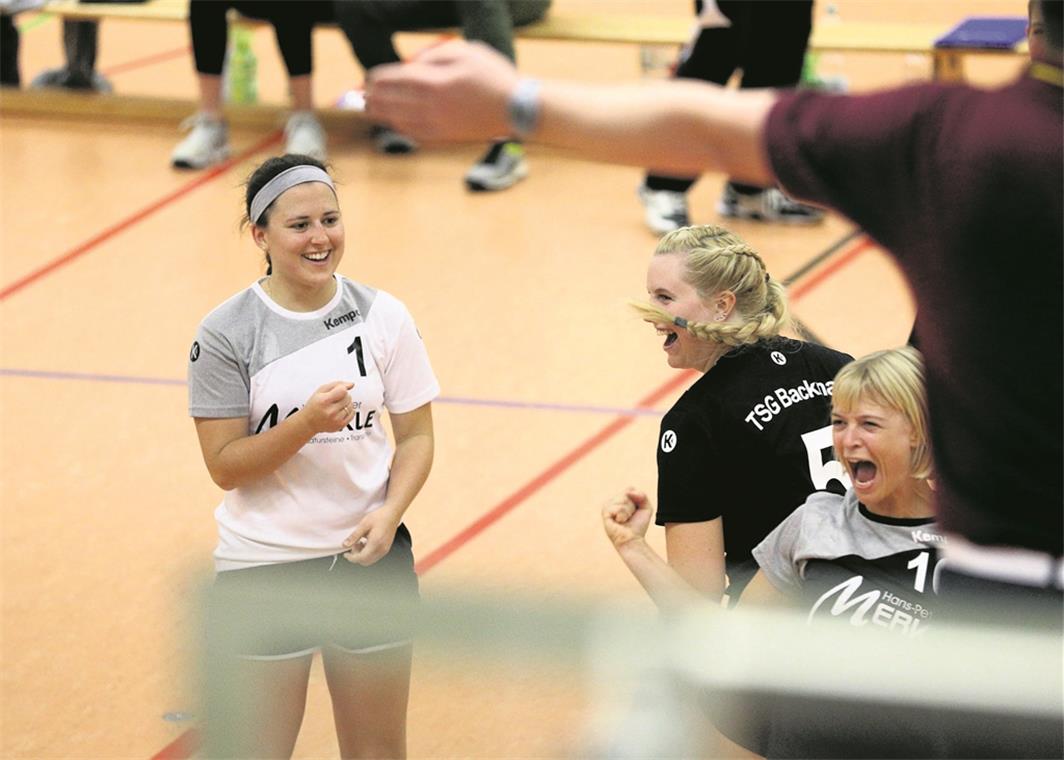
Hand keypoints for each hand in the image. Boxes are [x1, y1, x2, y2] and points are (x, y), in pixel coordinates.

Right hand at [300, 381, 355, 433]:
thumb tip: (351, 384)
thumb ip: (337, 384)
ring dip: (346, 403)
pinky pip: (352, 414)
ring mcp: (336, 419)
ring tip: (336, 405)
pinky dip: (348, 411)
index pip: (343, 390)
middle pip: (348, 397)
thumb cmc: (314, 405)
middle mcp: (330, 411)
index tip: (337, 390)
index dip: (341, 388)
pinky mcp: (340, 425)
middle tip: (334, 399)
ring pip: (351, 405)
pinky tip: (339, 411)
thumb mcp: (321, 391)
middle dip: (343, 395)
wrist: (309, 422)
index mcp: (324, 401)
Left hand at [343, 509, 399, 566]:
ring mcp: (385, 550)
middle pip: (365, 562)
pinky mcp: (386, 548)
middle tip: (353, 546)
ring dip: (362, 555)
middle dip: (356, 556)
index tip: (346, 554)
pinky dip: (368, 553)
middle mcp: (381, 549)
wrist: (392, 513)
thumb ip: (354, 536)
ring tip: (360, 543)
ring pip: (370, 560)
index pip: (361, 558)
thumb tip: (345, 545)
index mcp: (375, 544)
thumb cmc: (380, 517)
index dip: (351, 558)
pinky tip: (366, 543)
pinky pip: (375, 556)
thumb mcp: (363, 525)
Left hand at [365, 40, 518, 141]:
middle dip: (372, 97)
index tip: (368, 78)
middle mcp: (429, 105)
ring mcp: (435, 124)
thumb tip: (411, 64)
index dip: (376, 78)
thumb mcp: (464, 51)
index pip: (392, 79)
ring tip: (369, 109)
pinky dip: (398, 127)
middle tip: (361, 95)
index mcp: (432, 81)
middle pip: (389, 101)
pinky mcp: (443, 137)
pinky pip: (412, 133)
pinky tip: (393, 123)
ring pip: (397, 120)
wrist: (515, 109)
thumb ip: (433, 55)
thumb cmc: (493, 76)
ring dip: (380, 114)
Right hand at [602, 488, 652, 549]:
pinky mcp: (605, 513)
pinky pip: (618, 507)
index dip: (637, 499)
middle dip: (633, 506)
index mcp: (619, 499)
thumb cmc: (638, 526)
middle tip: (629, 517)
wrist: (632, 541)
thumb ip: (642, 495)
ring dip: (628, 511)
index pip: (630, 489)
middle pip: (627, 493)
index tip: (635, 511)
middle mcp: (611, 501)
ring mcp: (607, 506)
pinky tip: (619, 522)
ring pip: (623, 499)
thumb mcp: (646, 507)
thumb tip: (628, 492)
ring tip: (624, 520)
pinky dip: (623, 515)